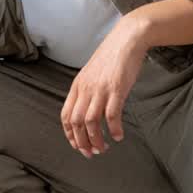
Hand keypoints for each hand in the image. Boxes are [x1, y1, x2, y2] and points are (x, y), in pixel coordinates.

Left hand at [60, 17, 149, 157]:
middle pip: (77, 122)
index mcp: (77, 86)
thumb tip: (87, 111)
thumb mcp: (91, 74)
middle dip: (82, 142)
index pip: (66, 115)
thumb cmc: (111, 58)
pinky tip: (118, 136)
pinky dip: (114, 129)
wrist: (126, 40)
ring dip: (96, 139)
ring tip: (104, 148)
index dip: (69, 134)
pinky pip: (112, 115)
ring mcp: (100, 89)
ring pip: (91, 122)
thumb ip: (87, 91)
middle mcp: (85, 89)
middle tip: (91, 153)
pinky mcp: (116, 89)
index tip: (77, 145)